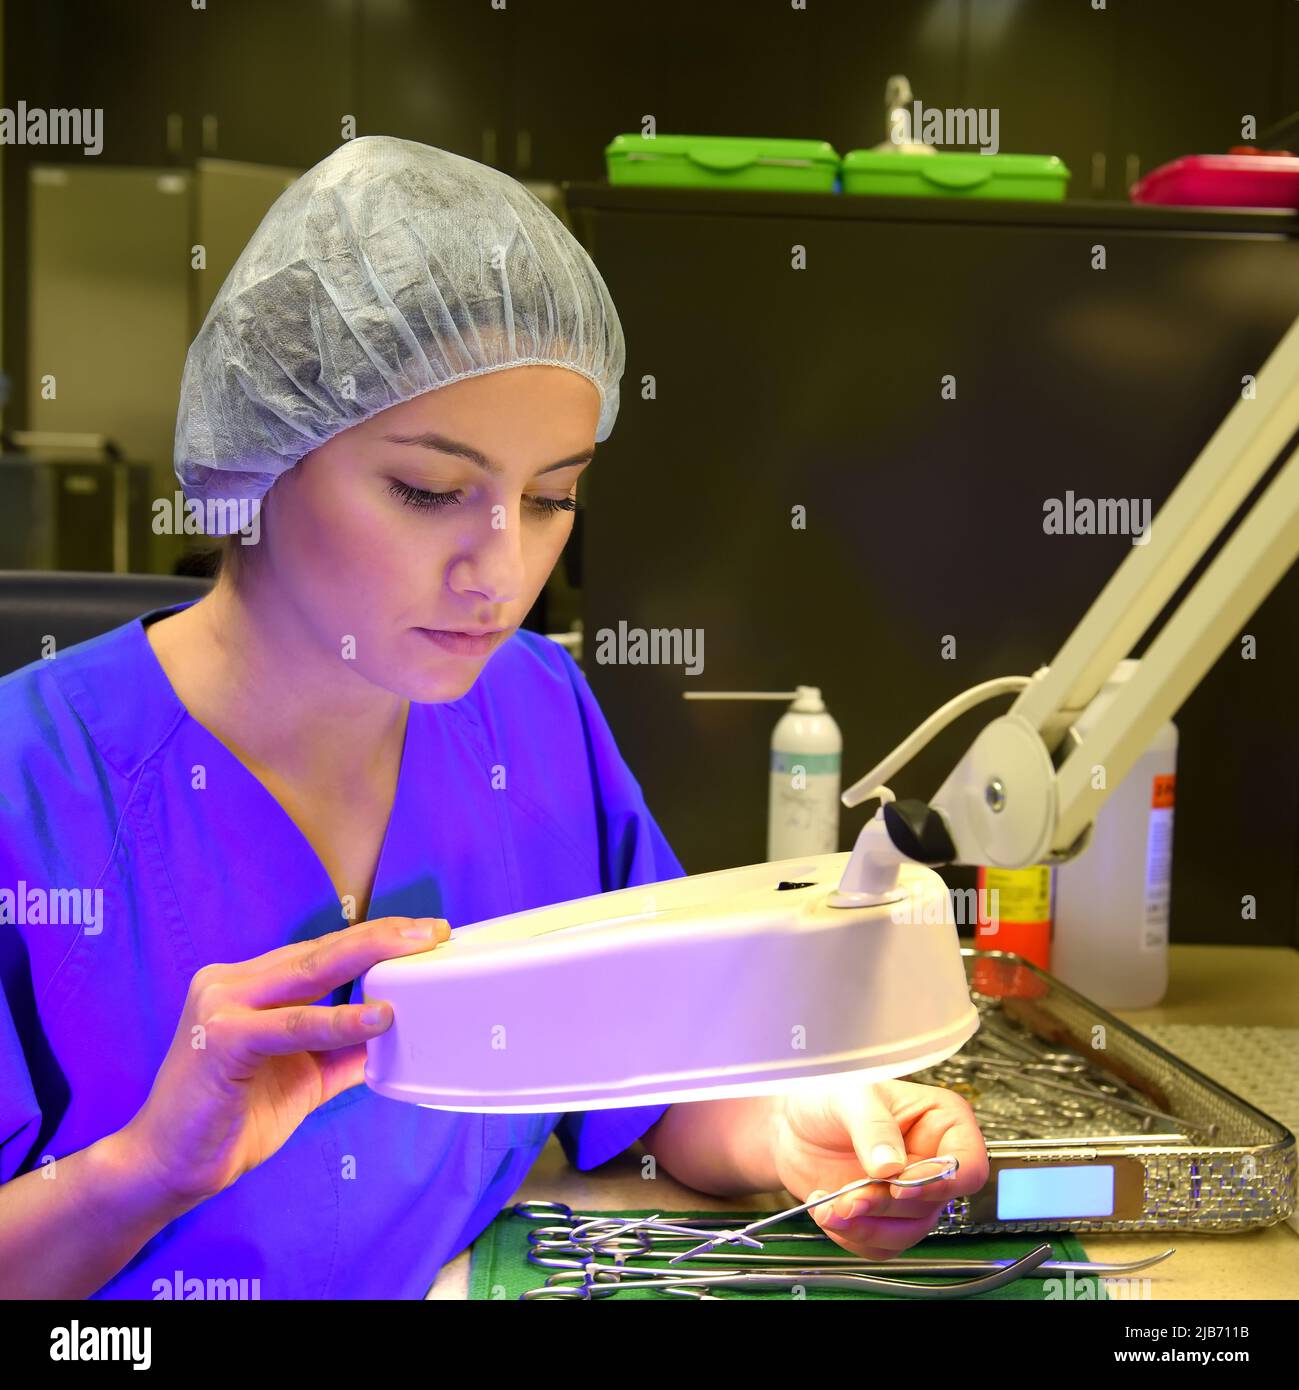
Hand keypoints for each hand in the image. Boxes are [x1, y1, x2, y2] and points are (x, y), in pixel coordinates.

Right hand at [119, 916, 450, 1206]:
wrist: (166, 1167)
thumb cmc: (230, 1119)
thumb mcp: (303, 1075)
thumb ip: (342, 1050)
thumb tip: (396, 1033)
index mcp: (248, 984)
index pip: (322, 952)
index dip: (374, 941)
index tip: (424, 935)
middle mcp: (231, 982)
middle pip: (321, 951)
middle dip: (383, 938)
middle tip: (433, 931)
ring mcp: (222, 1005)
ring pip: (310, 972)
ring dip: (370, 960)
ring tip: (418, 956)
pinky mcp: (222, 1039)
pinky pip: (293, 1025)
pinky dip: (339, 1020)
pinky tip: (380, 1017)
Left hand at [771, 1076, 987, 1258]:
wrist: (791, 1124)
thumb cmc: (827, 1095)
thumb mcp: (850, 1095)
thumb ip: (872, 1126)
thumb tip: (891, 1167)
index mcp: (941, 1120)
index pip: (968, 1165)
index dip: (941, 1184)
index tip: (900, 1186)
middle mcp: (931, 1160)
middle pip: (934, 1205)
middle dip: (886, 1205)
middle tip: (851, 1196)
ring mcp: (910, 1192)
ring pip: (909, 1231)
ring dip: (866, 1227)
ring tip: (830, 1207)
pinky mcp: (885, 1216)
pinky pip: (882, 1244)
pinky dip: (852, 1236)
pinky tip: (826, 1211)